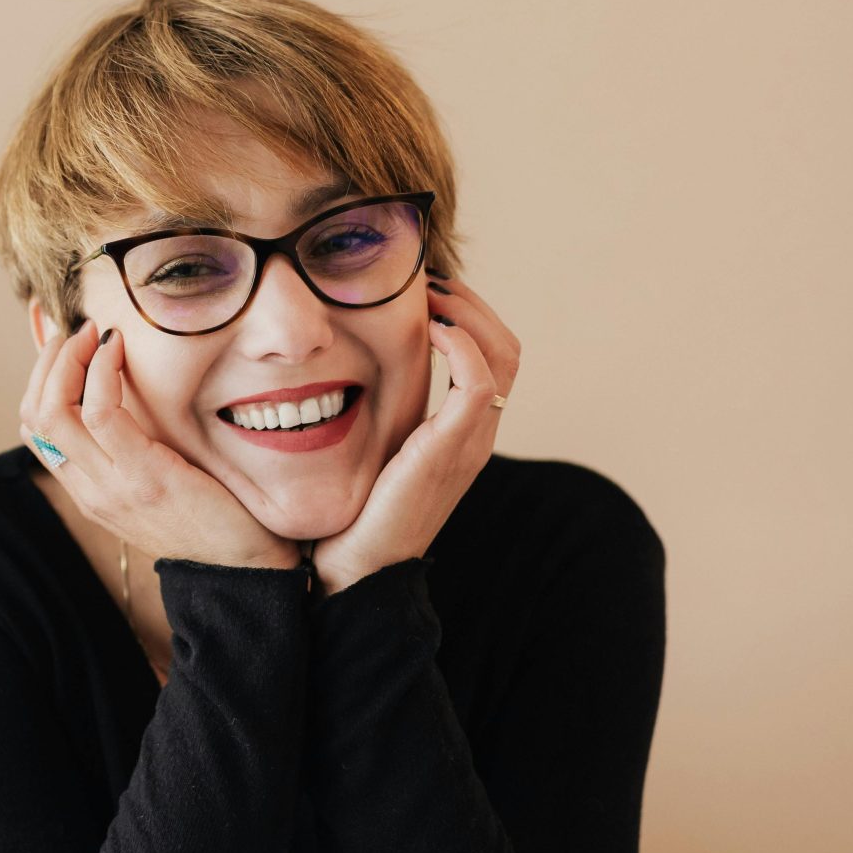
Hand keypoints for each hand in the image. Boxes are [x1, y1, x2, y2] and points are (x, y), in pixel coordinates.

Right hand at [20, 316, 301, 572]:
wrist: (247, 566)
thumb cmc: (213, 516)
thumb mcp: (159, 481)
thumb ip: (135, 448)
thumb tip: (128, 393)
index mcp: (89, 492)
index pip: (35, 429)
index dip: (39, 378)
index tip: (65, 344)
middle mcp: (90, 491)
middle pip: (34, 415)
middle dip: (47, 362)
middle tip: (76, 330)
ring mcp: (112, 486)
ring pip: (55, 410)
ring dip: (69, 358)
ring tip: (94, 333)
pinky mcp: (144, 476)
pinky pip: (101, 412)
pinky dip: (102, 370)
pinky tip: (118, 349)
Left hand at [309, 272, 520, 594]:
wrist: (354, 571)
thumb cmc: (352, 514)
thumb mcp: (371, 450)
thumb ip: (378, 413)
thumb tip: (344, 365)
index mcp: (462, 433)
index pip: (494, 354)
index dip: (467, 313)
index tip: (424, 290)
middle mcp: (477, 435)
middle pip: (508, 346)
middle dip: (472, 302)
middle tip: (427, 281)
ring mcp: (470, 443)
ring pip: (502, 355)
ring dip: (468, 311)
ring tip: (428, 294)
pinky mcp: (451, 450)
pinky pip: (479, 382)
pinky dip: (461, 343)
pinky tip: (428, 329)